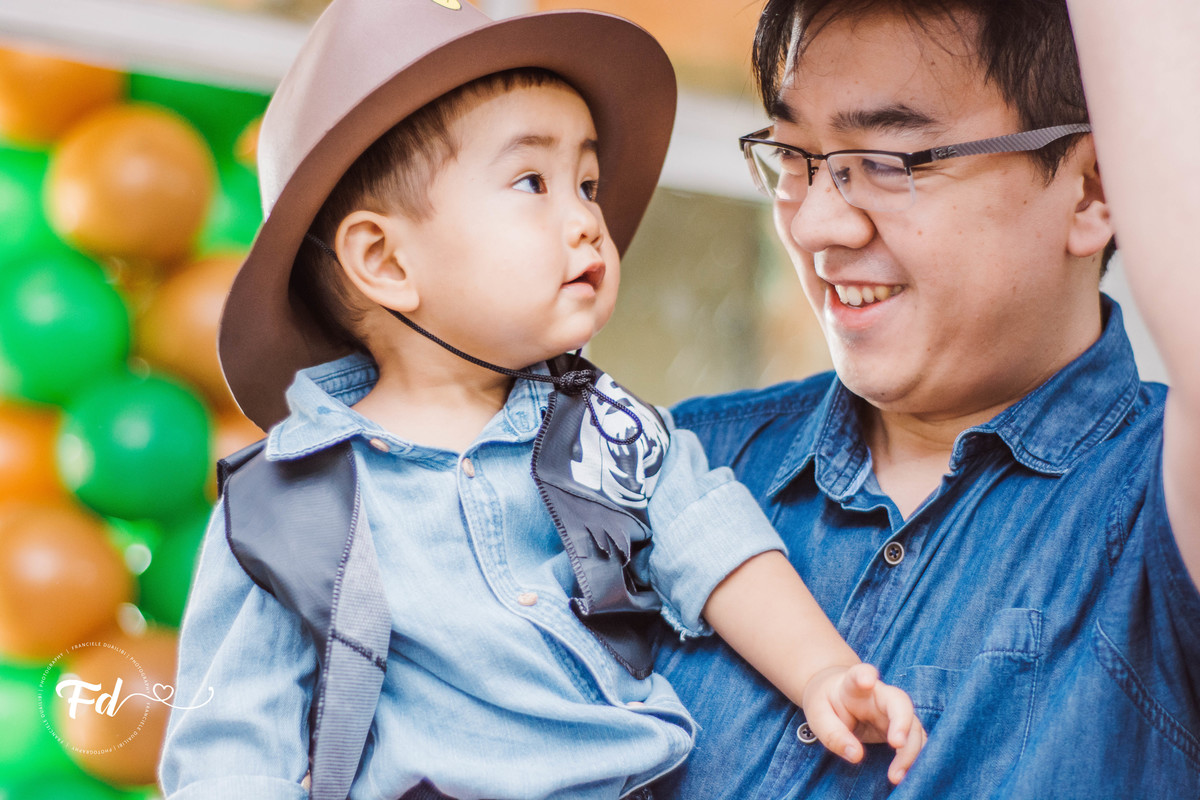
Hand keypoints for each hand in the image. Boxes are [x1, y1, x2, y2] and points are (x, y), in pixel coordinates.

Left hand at [801, 662, 926, 783]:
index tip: (867, 679)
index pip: (860, 674)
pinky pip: (915, 741)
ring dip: (910, 751)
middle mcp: (880, 695)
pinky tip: (903, 775)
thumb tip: (856, 755)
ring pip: (913, 726)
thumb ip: (833, 734)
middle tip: (897, 744)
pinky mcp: (901, 728)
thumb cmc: (827, 704)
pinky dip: (913, 759)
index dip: (865, 675)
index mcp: (853, 685)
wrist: (837, 697)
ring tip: (896, 776)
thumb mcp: (818, 716)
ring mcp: (893, 711)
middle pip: (900, 702)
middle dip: (902, 722)